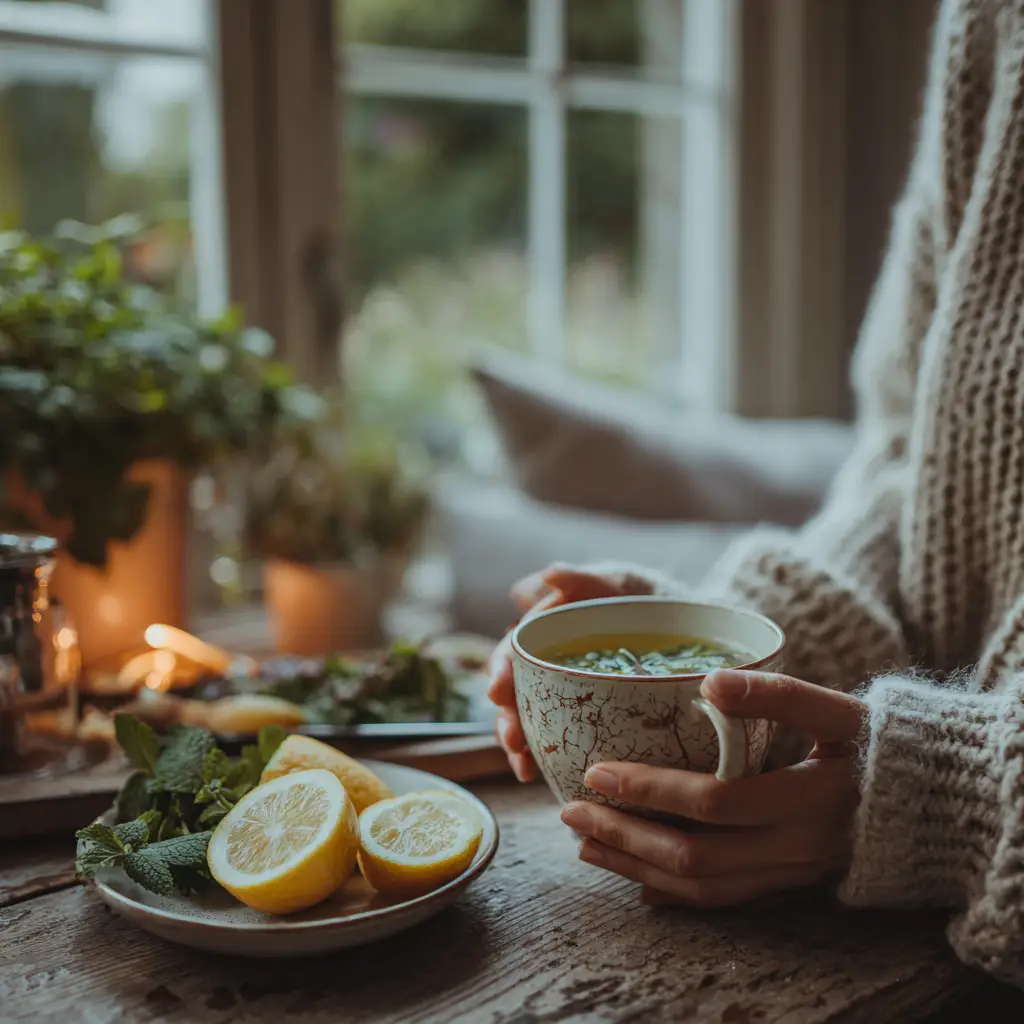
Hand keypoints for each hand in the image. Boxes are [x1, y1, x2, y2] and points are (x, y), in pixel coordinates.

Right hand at [487, 564, 651, 782]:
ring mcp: (555, 694)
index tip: (497, 692)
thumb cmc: (632, 600)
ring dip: (518, 744)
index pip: (511, 653)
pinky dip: (540, 758)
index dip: (501, 672)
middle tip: (512, 740)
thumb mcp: (611, 585)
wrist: (671, 625)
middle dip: (508, 719)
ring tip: (522, 765)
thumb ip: (581, 579)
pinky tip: (536, 776)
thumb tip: (550, 574)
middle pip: (513, 695)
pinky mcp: (574, 717)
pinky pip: (550, 738)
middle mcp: (541, 667)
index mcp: (540, 634)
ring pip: (526, 720)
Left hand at [560, 670, 866, 906]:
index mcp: (808, 797)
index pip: (714, 802)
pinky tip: (636, 881)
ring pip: (702, 887)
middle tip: (571, 812)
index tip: (597, 771)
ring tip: (586, 844)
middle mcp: (796, 847)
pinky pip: (723, 901)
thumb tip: (709, 679)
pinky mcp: (788, 886)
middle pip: (696, 855)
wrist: (933, 805)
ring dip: (636, 867)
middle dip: (625, 835)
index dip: (650, 789)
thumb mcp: (839, 708)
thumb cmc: (879, 744)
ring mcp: (791, 875)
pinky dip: (673, 894)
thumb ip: (779, 693)